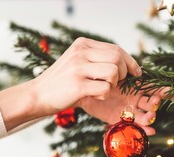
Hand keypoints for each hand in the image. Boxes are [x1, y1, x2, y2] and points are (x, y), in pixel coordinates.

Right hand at [0, 37, 169, 133]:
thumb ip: (96, 59)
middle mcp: (81, 52)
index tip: (136, 72)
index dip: (130, 61)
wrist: (37, 95)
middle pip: (118, 58)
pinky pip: (105, 88)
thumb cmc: (60, 82)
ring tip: (102, 89)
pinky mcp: (78, 85)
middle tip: (118, 83)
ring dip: (113, 84)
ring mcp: (78, 68)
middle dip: (123, 73)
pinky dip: (105, 95)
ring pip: (114, 72)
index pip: (115, 48)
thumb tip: (123, 62)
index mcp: (82, 44)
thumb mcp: (76, 62)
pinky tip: (95, 96)